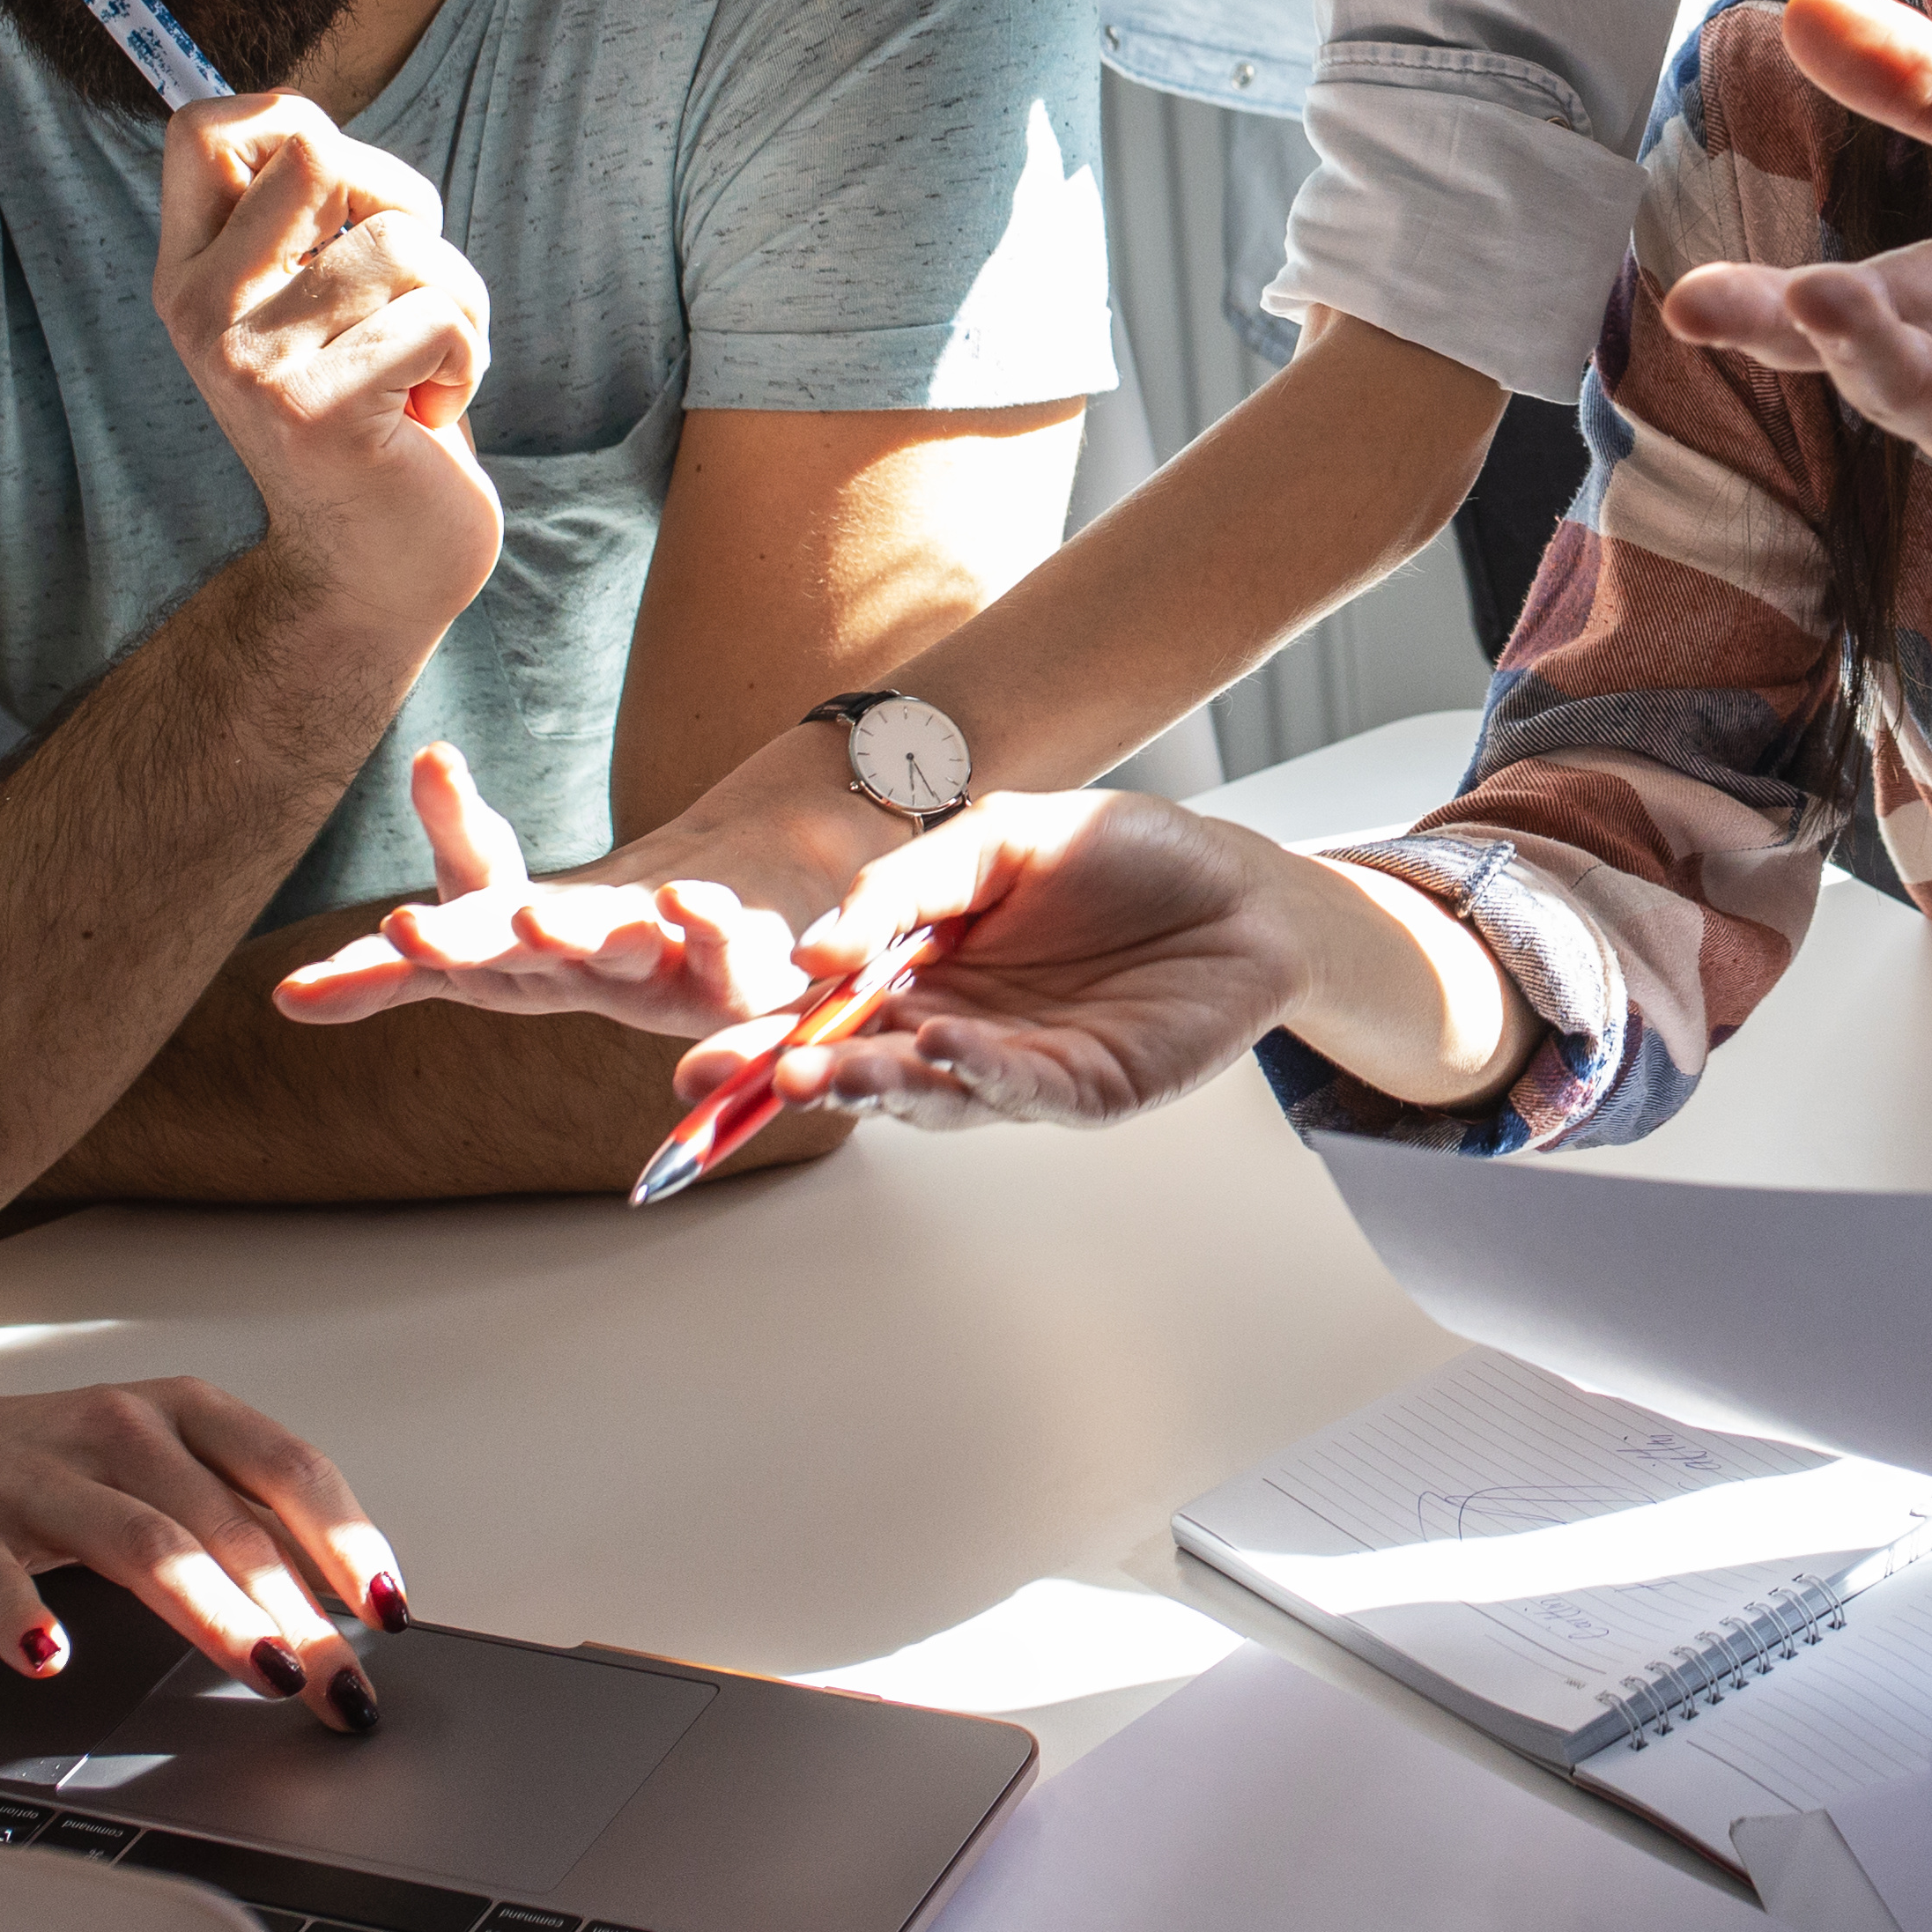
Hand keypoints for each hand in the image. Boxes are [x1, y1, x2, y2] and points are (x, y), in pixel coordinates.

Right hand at [0, 1365, 403, 1730]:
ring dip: (213, 1612)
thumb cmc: (30, 1468)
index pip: (287, 1472)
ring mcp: (34, 1476)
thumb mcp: (145, 1469)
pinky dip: (24, 1618)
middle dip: (298, 1610)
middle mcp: (118, 1431)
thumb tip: (336, 1602)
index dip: (347, 1539)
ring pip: (142, 1542)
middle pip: (228, 1522)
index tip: (388, 1611)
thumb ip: (228, 1514)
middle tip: (343, 1685)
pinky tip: (50, 1661)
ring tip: (266, 1671)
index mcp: (179, 1413)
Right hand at [153, 94, 500, 645]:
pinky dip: (467, 360)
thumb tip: (306, 124)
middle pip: (315, 152)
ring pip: (402, 242)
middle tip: (410, 286)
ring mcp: (252, 362)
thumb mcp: (316, 304)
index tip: (349, 201)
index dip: (297, 126)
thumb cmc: (373, 413)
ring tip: (427, 370)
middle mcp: (201, 311)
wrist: (374, 570)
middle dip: (405, 201)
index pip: (202, 129)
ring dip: (458, 301)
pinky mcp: (319, 411)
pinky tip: (429, 414)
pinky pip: (439, 318)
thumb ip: (301, 224)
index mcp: (190, 274)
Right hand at [272, 741, 821, 1037]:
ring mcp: (652, 968)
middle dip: (456, 946)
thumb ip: (449, 835)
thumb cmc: (607, 920)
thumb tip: (377, 791)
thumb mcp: (513, 891)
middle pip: (506, 954)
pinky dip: (696, 922)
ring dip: (568, 938)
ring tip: (532, 917)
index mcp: (513, 953)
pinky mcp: (729, 967)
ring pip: (606, 951)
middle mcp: (572, 969)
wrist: (747, 922)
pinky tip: (679, 898)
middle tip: (402, 931)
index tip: (304, 981)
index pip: (441, 937)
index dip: (376, 966)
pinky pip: (714, 940)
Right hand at [679, 790, 1325, 1128]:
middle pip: (854, 1069)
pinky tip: (942, 1046)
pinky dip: (978, 1074)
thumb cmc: (1118, 857)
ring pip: (928, 1092)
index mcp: (918, 973)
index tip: (694, 1060)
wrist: (1238, 884)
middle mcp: (954, 1031)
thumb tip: (814, 949)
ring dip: (872, 1083)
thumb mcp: (996, 839)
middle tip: (727, 1084)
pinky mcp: (1085, 1089)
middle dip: (788, 1080)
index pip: (820, 1016)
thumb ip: (904, 888)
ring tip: (818, 1069)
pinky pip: (1022, 1091)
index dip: (758, 1040)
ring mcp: (1016, 1069)